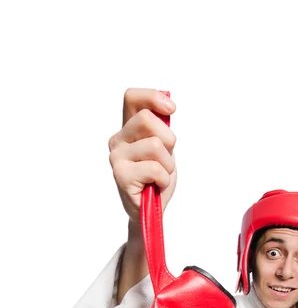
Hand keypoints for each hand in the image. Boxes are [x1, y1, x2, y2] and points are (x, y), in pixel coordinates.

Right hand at [108, 88, 176, 224]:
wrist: (151, 210)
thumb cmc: (156, 178)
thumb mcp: (164, 148)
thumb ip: (161, 127)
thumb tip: (167, 107)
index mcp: (128, 128)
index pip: (132, 98)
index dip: (152, 97)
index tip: (171, 110)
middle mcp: (118, 140)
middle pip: (147, 120)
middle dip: (168, 140)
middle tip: (165, 159)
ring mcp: (116, 157)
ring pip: (155, 146)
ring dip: (167, 165)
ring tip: (159, 176)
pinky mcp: (121, 175)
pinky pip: (155, 169)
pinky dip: (163, 179)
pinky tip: (155, 185)